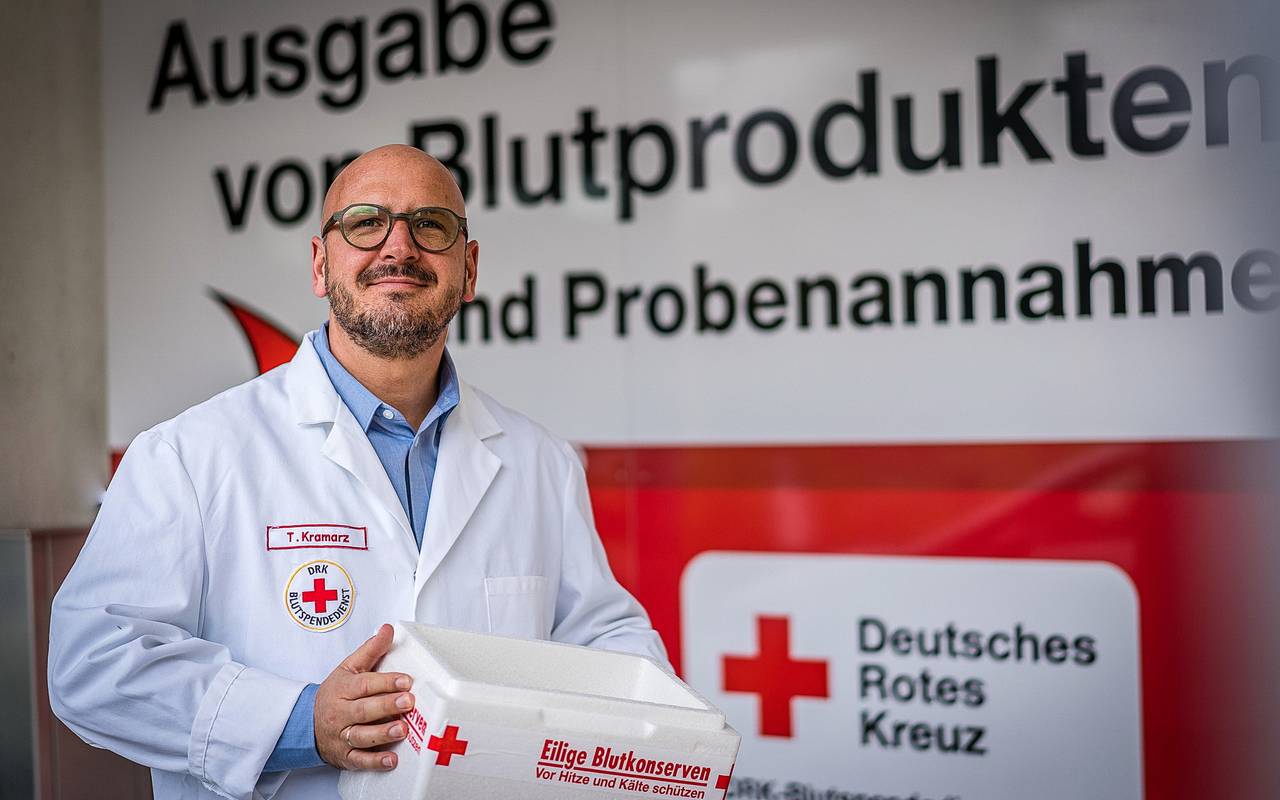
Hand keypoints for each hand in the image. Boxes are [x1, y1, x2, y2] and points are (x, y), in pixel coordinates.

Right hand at [314, 623, 414, 770]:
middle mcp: (341, 713)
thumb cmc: (334, 694)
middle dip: (386, 705)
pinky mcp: (344, 756)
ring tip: (402, 729)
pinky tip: (391, 760)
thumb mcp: (348, 668)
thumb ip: (370, 650)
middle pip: (363, 710)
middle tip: (408, 701)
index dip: (385, 682)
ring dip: (382, 734)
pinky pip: (359, 760)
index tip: (405, 681)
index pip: (364, 685)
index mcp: (343, 689)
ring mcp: (341, 736)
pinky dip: (374, 762)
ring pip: (361, 736)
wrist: (305, 723)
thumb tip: (388, 629)